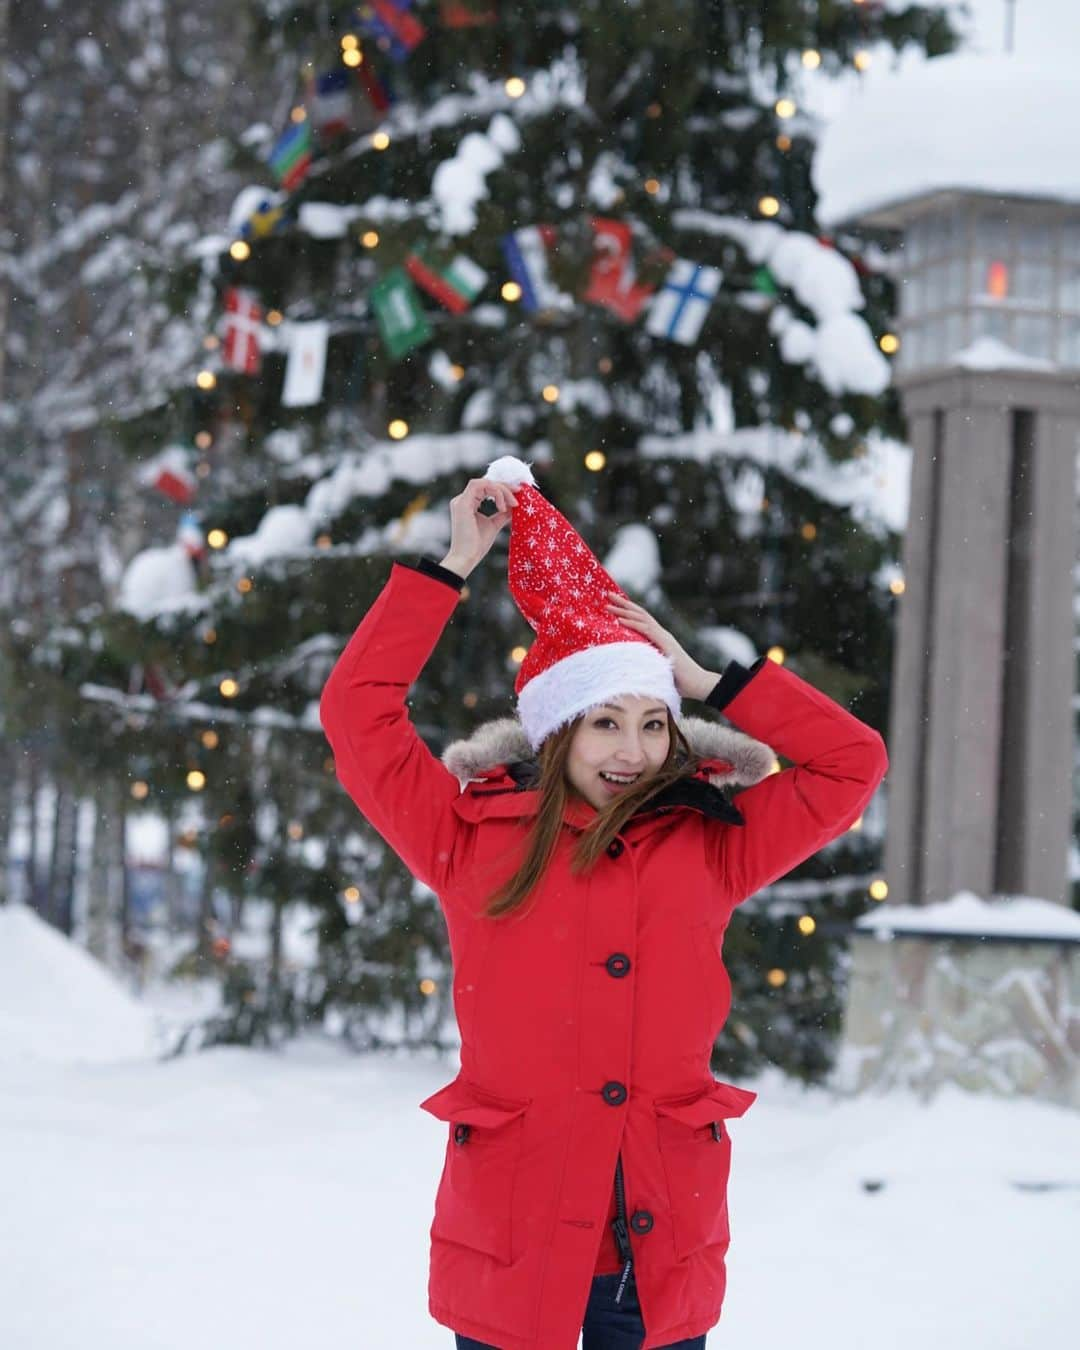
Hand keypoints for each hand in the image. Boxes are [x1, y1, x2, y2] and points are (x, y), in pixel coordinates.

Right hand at [440, 477, 518, 575]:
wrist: (467, 557)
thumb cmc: (477, 545)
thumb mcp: (494, 525)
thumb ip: (502, 514)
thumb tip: (514, 506)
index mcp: (468, 504)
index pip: (486, 488)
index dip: (503, 488)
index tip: (518, 494)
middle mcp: (462, 500)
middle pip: (486, 482)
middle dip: (505, 487)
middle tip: (519, 494)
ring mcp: (461, 500)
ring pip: (484, 482)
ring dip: (501, 490)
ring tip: (512, 504)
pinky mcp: (462, 503)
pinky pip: (480, 486)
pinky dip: (495, 492)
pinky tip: (502, 507)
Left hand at [604, 592, 718, 700]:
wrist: (696, 683)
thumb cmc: (678, 680)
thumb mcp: (658, 667)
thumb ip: (647, 661)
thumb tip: (631, 665)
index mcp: (659, 637)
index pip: (642, 619)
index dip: (628, 610)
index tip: (615, 604)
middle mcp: (661, 633)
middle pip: (639, 613)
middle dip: (623, 603)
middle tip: (608, 594)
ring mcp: (663, 636)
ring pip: (640, 618)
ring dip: (623, 611)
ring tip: (608, 605)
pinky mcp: (664, 643)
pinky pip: (645, 630)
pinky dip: (631, 624)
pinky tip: (620, 620)